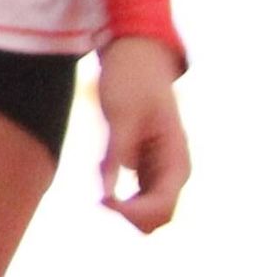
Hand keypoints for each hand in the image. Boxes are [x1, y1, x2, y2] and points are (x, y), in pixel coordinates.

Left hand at [95, 33, 188, 232]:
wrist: (136, 58)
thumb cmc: (131, 81)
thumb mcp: (121, 115)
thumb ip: (116, 154)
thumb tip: (108, 194)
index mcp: (177, 160)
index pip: (162, 206)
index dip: (132, 213)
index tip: (102, 201)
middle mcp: (173, 171)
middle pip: (158, 217)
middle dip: (129, 215)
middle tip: (100, 194)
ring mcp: (160, 170)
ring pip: (147, 211)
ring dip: (122, 206)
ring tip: (101, 177)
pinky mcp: (144, 167)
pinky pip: (135, 196)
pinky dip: (117, 195)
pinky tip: (103, 174)